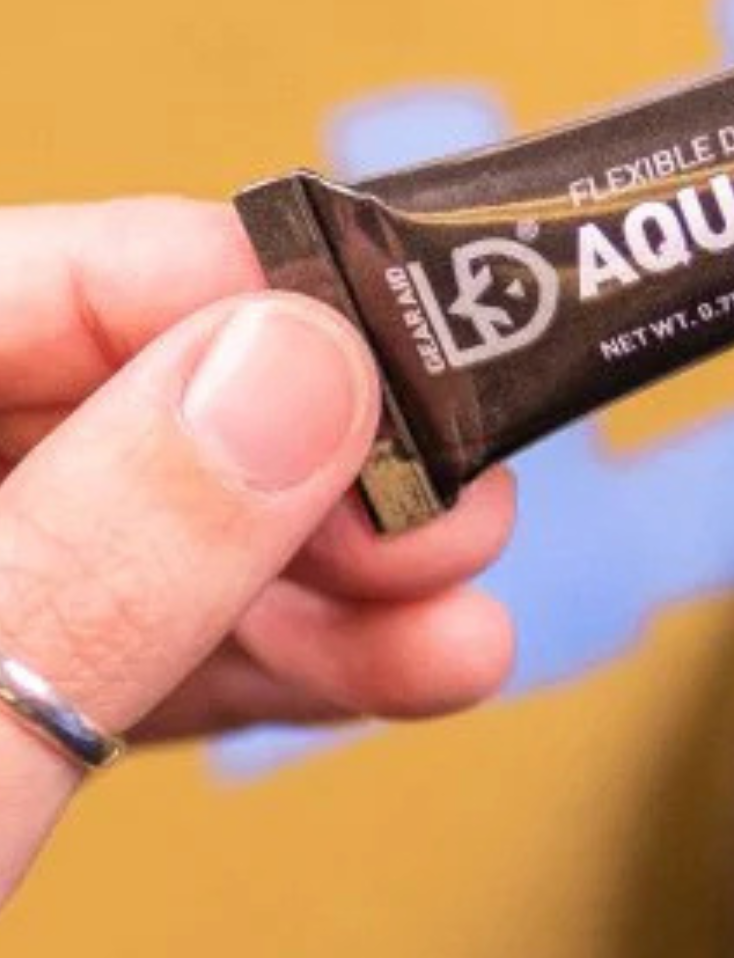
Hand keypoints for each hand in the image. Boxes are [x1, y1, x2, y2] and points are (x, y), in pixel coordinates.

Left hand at [0, 197, 514, 899]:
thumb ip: (96, 551)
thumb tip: (290, 362)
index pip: (18, 283)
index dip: (220, 294)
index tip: (396, 345)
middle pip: (104, 410)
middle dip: (306, 462)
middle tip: (458, 501)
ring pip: (139, 542)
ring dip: (323, 584)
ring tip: (465, 614)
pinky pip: (131, 656)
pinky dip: (271, 672)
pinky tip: (405, 673)